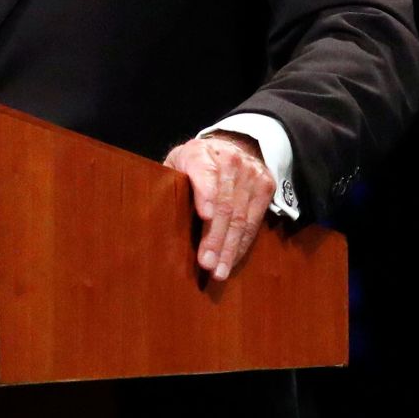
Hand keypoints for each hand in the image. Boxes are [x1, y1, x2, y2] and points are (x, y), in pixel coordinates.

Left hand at [163, 133, 273, 281]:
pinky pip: (254, 222)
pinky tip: (231, 260)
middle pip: (224, 204)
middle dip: (215, 237)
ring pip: (240, 217)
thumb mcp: (176, 163)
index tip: (204, 215)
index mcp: (200, 152)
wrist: (233, 145)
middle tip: (206, 263)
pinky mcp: (266, 187)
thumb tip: (152, 213)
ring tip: (218, 271)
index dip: (205, 193)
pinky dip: (241, 245)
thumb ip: (168, 181)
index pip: (204, 172)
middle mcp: (230, 160)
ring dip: (229, 248)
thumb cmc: (194, 163)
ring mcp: (251, 174)